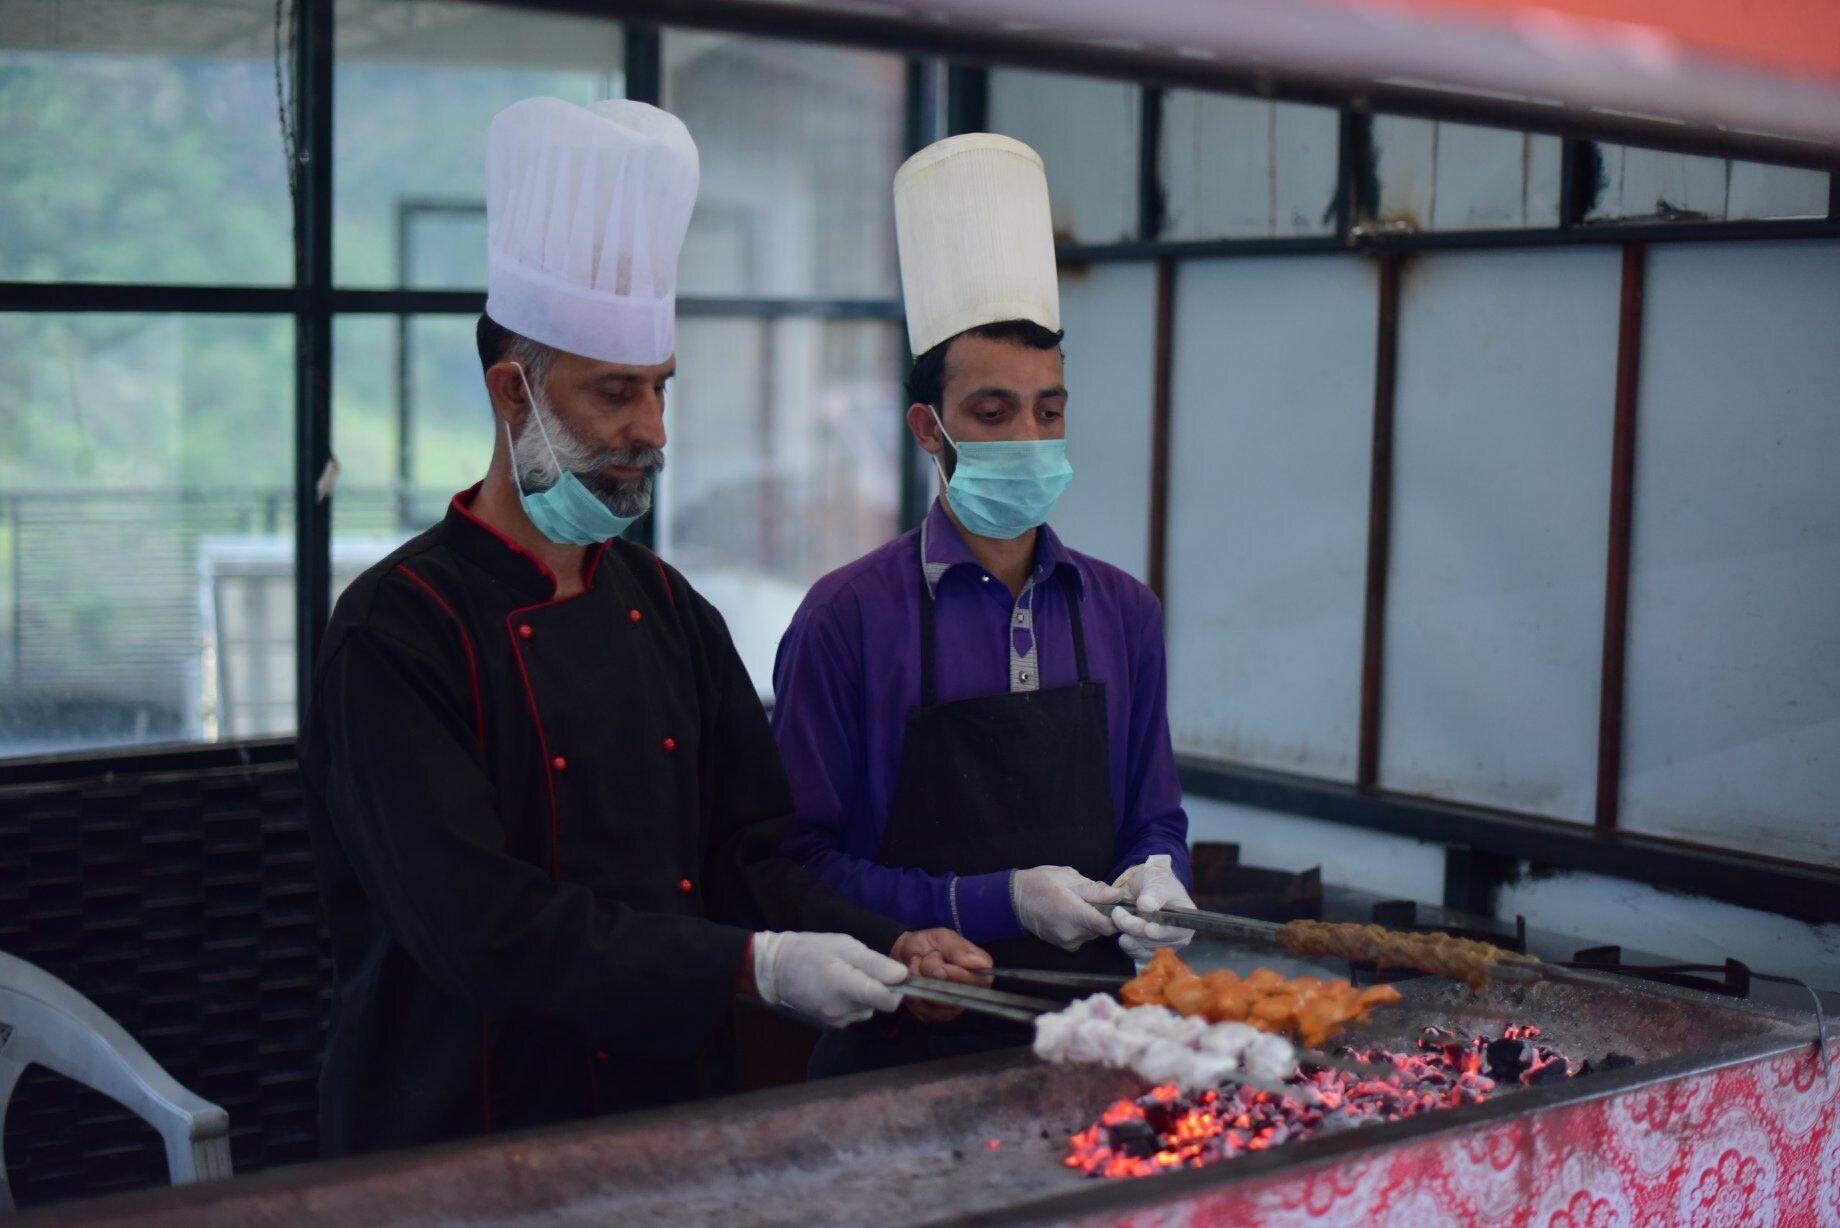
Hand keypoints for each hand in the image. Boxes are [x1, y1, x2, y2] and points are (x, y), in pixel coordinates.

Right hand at [750, 931, 905, 1027]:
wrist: (777, 969)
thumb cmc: (812, 951)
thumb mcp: (845, 946)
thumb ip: (874, 963)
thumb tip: (902, 976)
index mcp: (846, 986)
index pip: (887, 1001)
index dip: (898, 989)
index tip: (894, 975)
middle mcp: (843, 1010)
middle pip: (880, 1005)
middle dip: (878, 987)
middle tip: (860, 968)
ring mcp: (836, 1020)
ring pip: (868, 1010)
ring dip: (865, 995)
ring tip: (846, 976)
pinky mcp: (831, 1024)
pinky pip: (855, 1014)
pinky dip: (854, 1002)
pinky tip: (838, 988)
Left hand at [890, 928, 993, 1022]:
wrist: (903, 955)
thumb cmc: (926, 944)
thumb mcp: (941, 937)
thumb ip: (958, 949)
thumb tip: (978, 963)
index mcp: (979, 968)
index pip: (981, 980)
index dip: (960, 976)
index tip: (941, 967)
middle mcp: (972, 990)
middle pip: (959, 993)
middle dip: (935, 977)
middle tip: (924, 962)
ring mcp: (956, 1005)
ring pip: (940, 1003)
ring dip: (922, 984)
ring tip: (917, 970)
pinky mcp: (939, 1015)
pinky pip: (927, 1012)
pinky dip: (915, 996)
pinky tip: (914, 983)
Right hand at [1012, 866, 1122, 950]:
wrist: (1014, 901)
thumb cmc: (1040, 883)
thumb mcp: (1067, 877)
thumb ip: (1094, 889)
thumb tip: (1117, 895)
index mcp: (1075, 914)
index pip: (1109, 925)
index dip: (1118, 915)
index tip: (1117, 905)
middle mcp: (1073, 933)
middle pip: (1103, 929)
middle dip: (1103, 914)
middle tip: (1093, 898)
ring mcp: (1069, 942)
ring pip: (1093, 933)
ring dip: (1092, 920)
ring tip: (1079, 904)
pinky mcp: (1065, 946)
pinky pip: (1083, 937)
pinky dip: (1083, 927)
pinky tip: (1072, 914)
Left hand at [1111, 854, 1196, 962]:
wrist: (1144, 885)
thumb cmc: (1157, 882)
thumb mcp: (1157, 881)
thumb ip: (1153, 894)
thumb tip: (1146, 908)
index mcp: (1186, 921)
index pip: (1176, 933)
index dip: (1161, 933)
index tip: (1147, 928)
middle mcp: (1177, 938)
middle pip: (1155, 942)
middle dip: (1134, 927)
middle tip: (1117, 912)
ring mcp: (1161, 946)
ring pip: (1142, 949)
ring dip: (1126, 934)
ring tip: (1115, 916)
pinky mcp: (1146, 950)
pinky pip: (1135, 953)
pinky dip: (1126, 944)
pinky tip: (1117, 932)